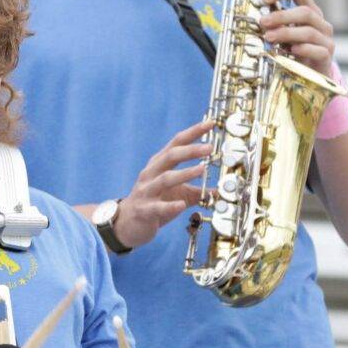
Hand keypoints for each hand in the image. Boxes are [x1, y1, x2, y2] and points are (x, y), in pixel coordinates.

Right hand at [113, 120, 211, 247]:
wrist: (127, 223)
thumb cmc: (153, 203)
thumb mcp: (178, 194)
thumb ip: (198, 190)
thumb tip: (220, 190)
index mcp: (159, 165)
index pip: (176, 143)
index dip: (193, 132)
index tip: (210, 124)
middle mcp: (151, 174)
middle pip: (170, 156)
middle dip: (190, 151)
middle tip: (209, 148)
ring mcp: (146, 191)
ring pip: (165, 179)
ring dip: (184, 173)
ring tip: (202, 170)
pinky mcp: (144, 210)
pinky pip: (157, 207)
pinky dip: (170, 206)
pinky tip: (181, 205)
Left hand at [259, 0, 334, 77]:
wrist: (312, 74)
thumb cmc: (296, 51)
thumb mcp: (285, 35)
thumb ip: (276, 25)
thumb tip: (257, 19)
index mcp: (310, 12)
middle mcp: (321, 23)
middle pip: (305, 12)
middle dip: (281, 16)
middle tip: (263, 21)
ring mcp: (326, 40)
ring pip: (309, 32)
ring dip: (286, 33)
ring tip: (269, 37)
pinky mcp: (327, 56)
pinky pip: (317, 50)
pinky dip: (303, 49)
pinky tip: (291, 50)